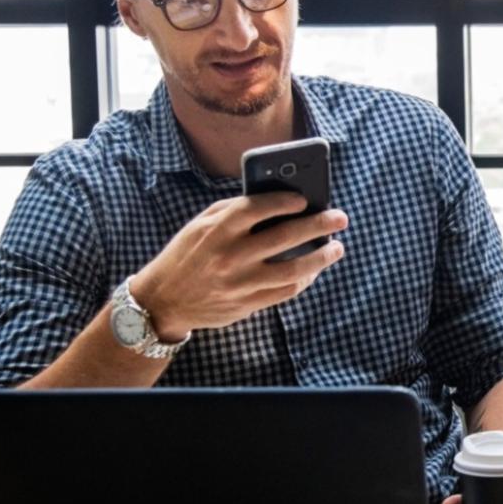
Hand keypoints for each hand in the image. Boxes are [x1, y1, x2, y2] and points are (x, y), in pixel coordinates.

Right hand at [129, 193, 347, 339]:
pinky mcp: (246, 304)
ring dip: (321, 257)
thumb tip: (278, 199)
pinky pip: (285, 292)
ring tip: (336, 247)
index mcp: (218, 229)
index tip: (305, 199)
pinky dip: (305, 280)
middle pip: (285, 237)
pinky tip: (315, 269)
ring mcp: (240, 283)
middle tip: (339, 218)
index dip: (286, 201)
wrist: (163, 300)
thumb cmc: (188, 254)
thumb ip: (234, 210)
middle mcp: (230, 255)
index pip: (259, 208)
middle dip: (318, 225)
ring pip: (293, 270)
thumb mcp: (201, 224)